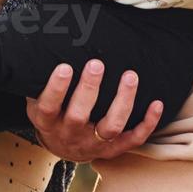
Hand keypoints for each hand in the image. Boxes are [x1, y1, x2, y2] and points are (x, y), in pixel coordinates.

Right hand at [26, 62, 162, 162]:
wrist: (62, 147)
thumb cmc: (51, 113)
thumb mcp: (36, 99)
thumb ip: (39, 79)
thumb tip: (43, 42)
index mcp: (47, 121)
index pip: (49, 106)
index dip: (56, 88)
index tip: (65, 66)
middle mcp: (69, 134)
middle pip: (78, 116)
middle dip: (89, 89)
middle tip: (96, 64)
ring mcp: (93, 144)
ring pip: (111, 127)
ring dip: (122, 102)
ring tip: (130, 76)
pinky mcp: (113, 149)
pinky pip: (133, 139)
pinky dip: (147, 123)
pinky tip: (156, 104)